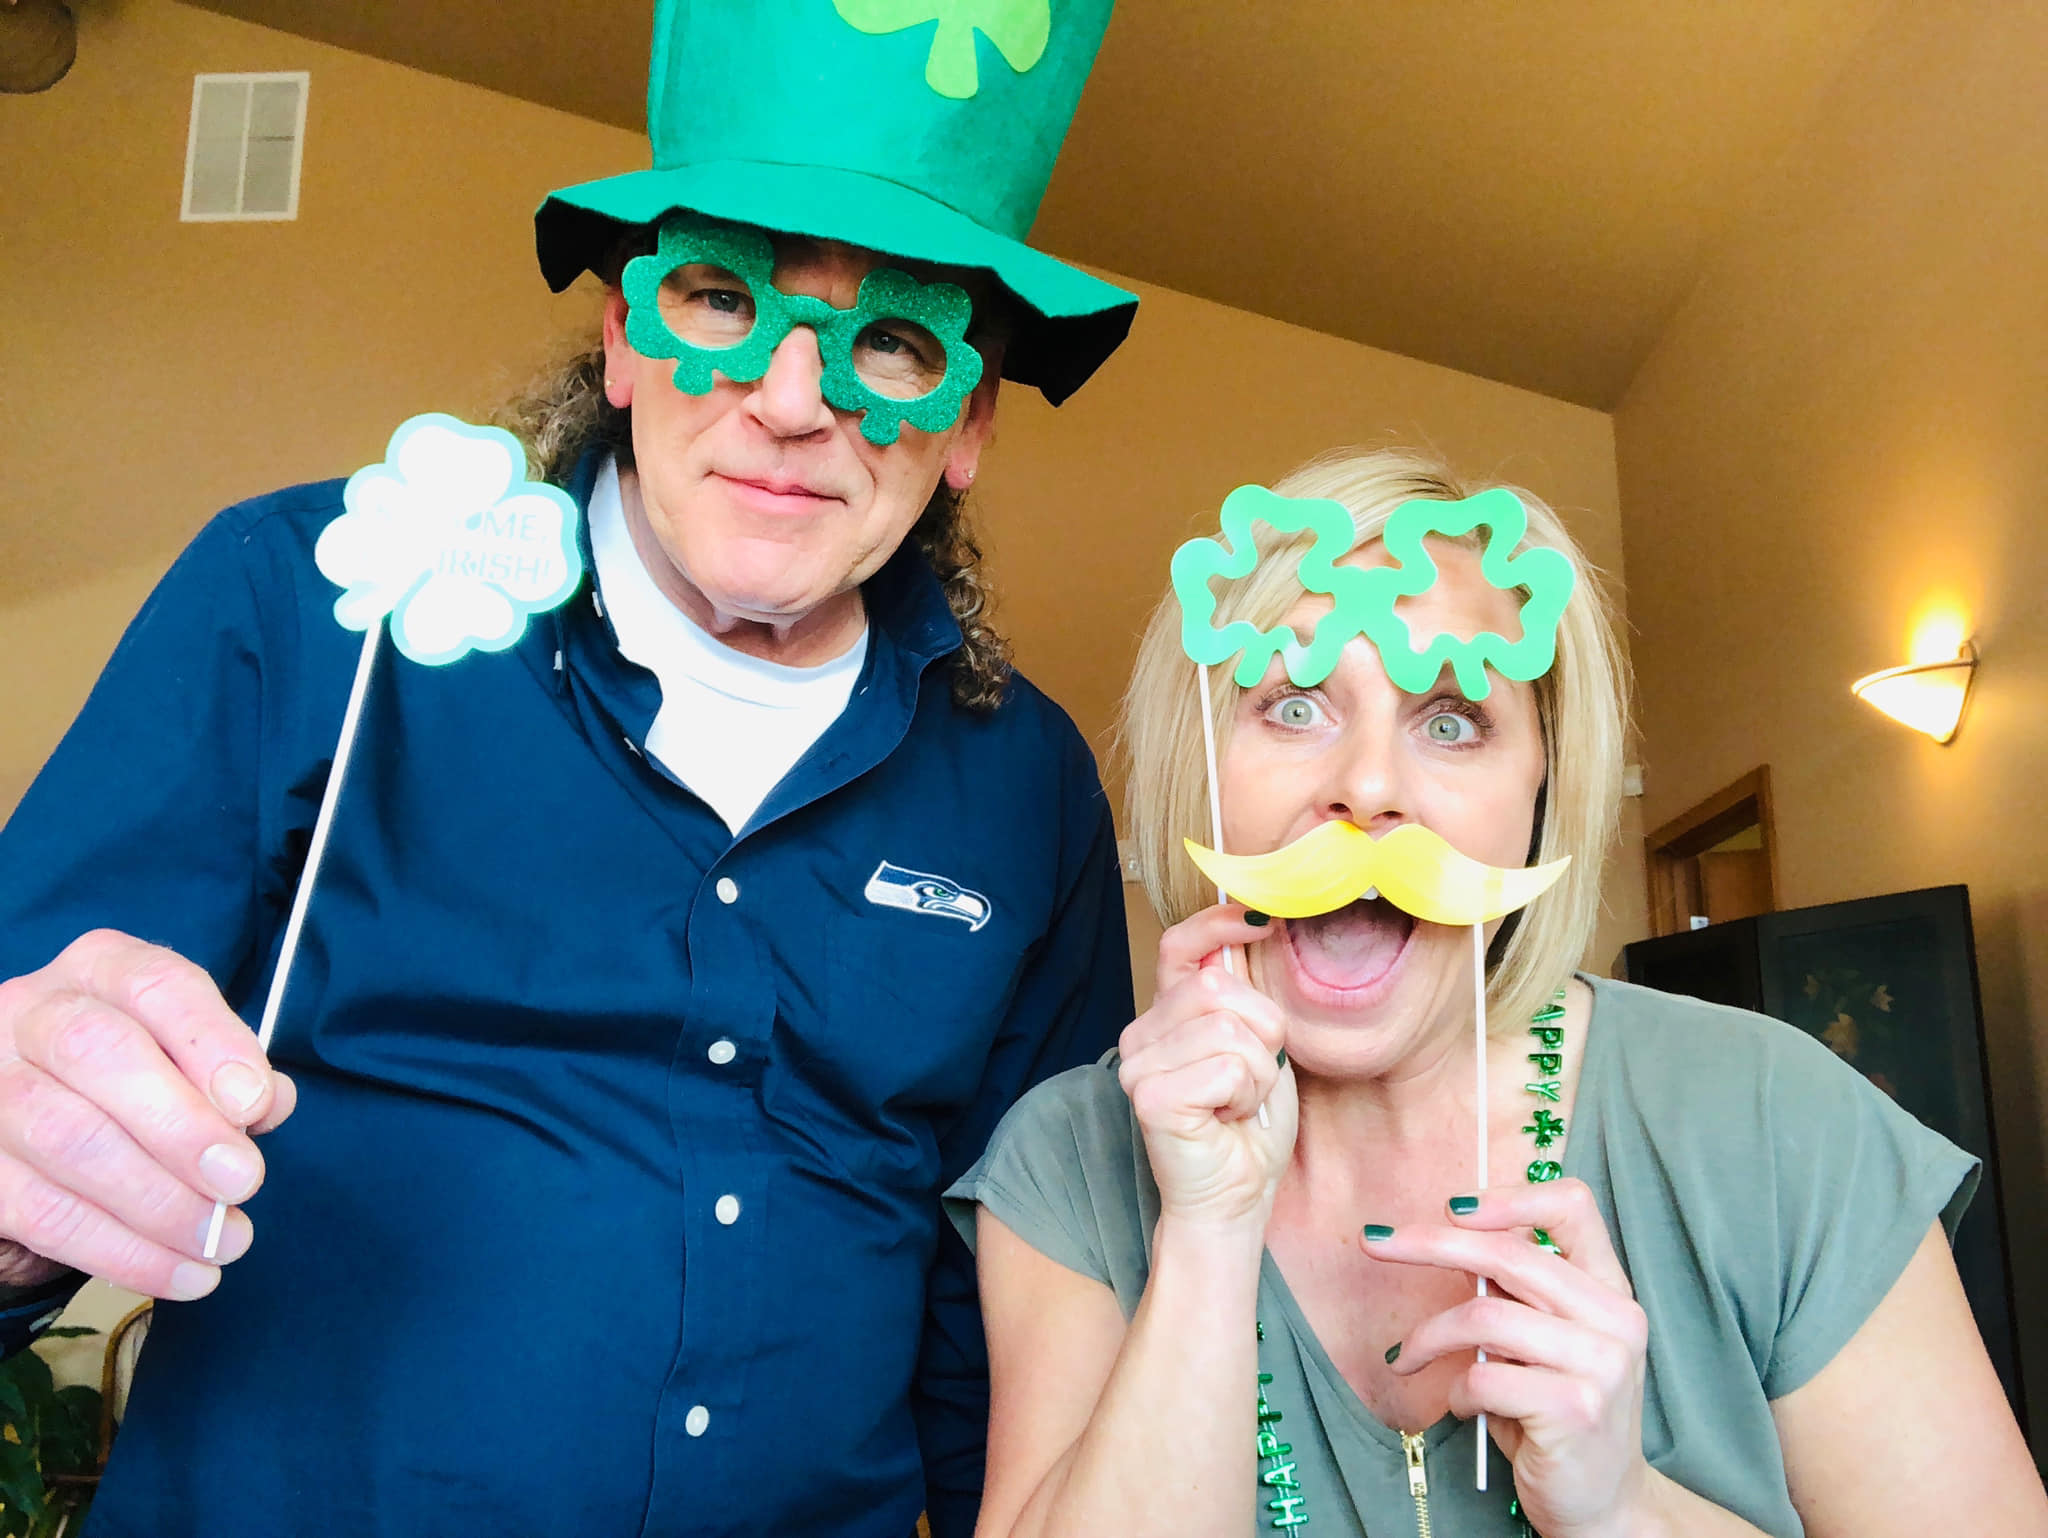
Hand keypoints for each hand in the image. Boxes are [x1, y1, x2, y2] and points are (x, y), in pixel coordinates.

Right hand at [0, 931, 295, 1299]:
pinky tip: (181, 1272)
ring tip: (223, 1240)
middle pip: (98, 1053)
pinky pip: (43, 1211)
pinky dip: (121, 1251)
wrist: (31, 1137)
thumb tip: (267, 1101)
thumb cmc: (134, 1084)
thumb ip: (229, 1075)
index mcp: (100, 971)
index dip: (210, 1042)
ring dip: (159, 1202)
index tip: (256, 1103)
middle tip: (242, 1181)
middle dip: (181, 1125)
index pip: (155, 984)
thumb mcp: (185, 1061)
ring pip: (66, 1138)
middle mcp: (30, 1013)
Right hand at [1118, 905, 1293, 1231]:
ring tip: (1241, 1102)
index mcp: (1167, 1015)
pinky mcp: (1150, 1096)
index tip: (1260, 920)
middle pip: (1219, 987)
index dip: (1218, 925)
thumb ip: (1246, 999)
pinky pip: (1228, 1067)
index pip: (1179, 947)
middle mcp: (1142, 1033)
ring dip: (1259, 1071)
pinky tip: (1228, 1118)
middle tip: (1256, 1076)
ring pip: (1229, 1028)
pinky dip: (1247, 1095)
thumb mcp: (1259, 1047)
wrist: (1234, 1198)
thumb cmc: (1248, 1128)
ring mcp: (1140, 1064)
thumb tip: (1256, 930)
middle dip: (1263, 1030)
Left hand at [1365, 1180, 1650, 1537]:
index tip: (1451, 1207)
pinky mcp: (1574, 1409)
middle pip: (1509, 1253)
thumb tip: (1445, 1234)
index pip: (1573, 1206)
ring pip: (1484, 1317)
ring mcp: (1601, 1364)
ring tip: (1406, 1359)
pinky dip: (1455, 1392)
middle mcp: (1616, 1318)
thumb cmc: (1557, 1412)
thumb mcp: (1544, 1341)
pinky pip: (1483, 1378)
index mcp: (1610, 1289)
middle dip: (1429, 1242)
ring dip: (1428, 1337)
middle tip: (1375, 1242)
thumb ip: (1515, 1292)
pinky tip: (1460, 1406)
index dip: (1508, 1197)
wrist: (1603, 1505)